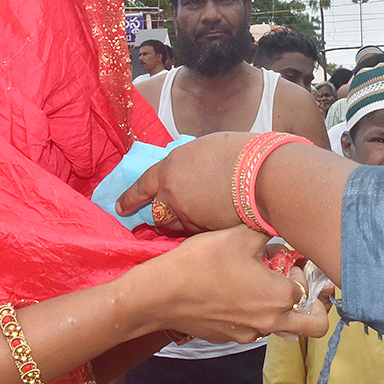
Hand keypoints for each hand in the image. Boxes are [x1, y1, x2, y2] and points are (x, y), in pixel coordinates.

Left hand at [116, 132, 254, 232]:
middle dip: (161, 215)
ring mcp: (188, 215)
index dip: (130, 198)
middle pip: (158, 212)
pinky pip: (197, 234)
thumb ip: (189, 165)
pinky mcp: (205, 232)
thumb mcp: (205, 149)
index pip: (142, 186)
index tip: (120, 208)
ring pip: (178, 226)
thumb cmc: (241, 153)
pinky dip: (202, 231)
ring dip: (183, 224)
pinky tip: (215, 224)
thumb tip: (188, 174)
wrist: (262, 174)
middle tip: (164, 217)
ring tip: (198, 218)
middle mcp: (172, 194)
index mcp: (170, 168)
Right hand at [136, 227, 328, 342]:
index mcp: (280, 298)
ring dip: (275, 305)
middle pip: (311, 327)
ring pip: (279, 325)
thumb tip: (280, 236)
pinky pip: (251, 326)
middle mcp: (269, 323)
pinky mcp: (226, 338)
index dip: (304, 273)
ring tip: (254, 279)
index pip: (312, 292)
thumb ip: (270, 234)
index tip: (289, 261)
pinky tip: (230, 289)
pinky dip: (250, 311)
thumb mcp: (241, 235)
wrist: (160, 294)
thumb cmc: (204, 262)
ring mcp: (247, 335)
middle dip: (312, 307)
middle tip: (294, 283)